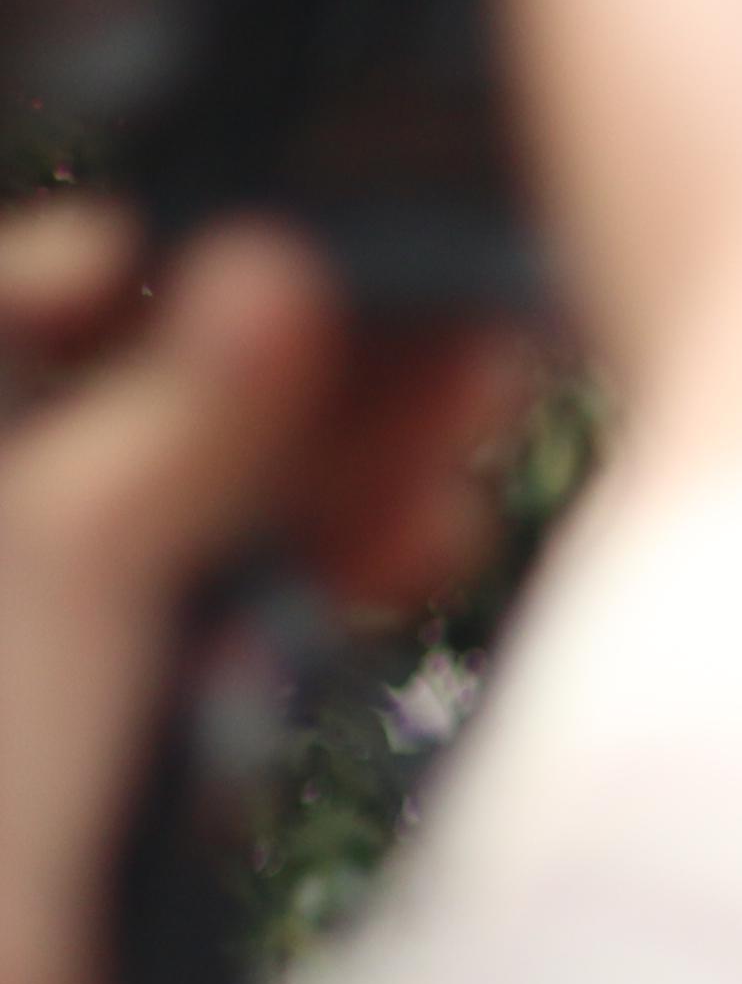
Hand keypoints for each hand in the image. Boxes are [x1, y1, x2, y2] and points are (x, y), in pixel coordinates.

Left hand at [0, 206, 534, 983]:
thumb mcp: (76, 552)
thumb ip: (187, 410)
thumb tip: (272, 265)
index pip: (15, 304)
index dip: (136, 266)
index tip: (275, 255)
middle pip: (117, 405)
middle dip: (283, 386)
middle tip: (439, 354)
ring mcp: (26, 637)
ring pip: (180, 515)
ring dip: (323, 489)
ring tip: (455, 459)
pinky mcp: (79, 727)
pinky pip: (201, 618)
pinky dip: (300, 590)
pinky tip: (414, 558)